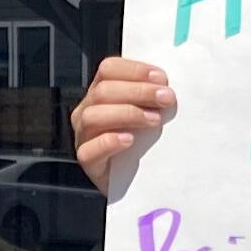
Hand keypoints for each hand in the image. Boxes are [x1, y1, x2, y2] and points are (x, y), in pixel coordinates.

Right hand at [72, 57, 176, 191]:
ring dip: (127, 114)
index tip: (161, 78)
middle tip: (167, 98)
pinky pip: (89, 149)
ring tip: (154, 120)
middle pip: (103, 91)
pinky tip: (129, 140)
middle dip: (138, 91)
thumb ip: (152, 96)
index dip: (134, 70)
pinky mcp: (87, 160)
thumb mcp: (148, 113)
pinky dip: (109, 141)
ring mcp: (84, 136)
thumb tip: (166, 86)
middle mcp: (87, 110)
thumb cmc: (144, 142)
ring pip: (93, 116)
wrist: (138, 181)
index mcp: (100, 92)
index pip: (108, 69)